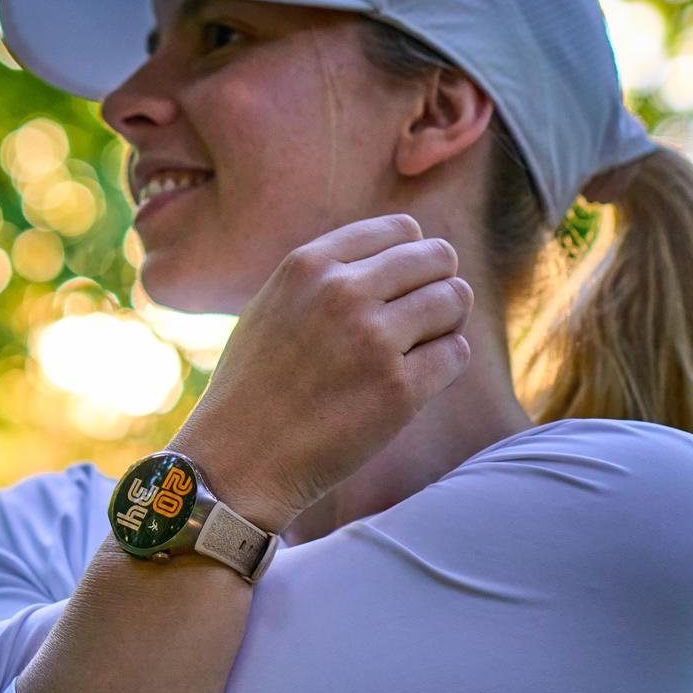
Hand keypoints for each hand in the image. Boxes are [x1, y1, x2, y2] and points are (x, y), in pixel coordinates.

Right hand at [169, 213, 473, 532]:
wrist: (237, 462)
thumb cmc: (254, 389)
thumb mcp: (273, 306)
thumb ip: (326, 275)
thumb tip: (397, 256)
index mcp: (309, 265)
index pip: (402, 230)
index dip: (413, 258)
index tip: (404, 288)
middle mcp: (342, 292)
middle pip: (437, 258)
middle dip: (438, 286)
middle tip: (421, 322)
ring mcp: (373, 339)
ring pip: (455, 300)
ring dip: (446, 325)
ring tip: (416, 352)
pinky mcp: (398, 390)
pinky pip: (456, 353)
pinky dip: (444, 366)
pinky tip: (413, 384)